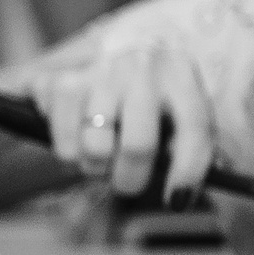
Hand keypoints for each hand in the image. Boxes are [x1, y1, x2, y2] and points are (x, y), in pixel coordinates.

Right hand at [21, 35, 217, 201]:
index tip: (175, 201)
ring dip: (96, 169)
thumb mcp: (178, 109)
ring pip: (96, 150)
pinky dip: (69, 156)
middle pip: (138, 146)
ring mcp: (98, 70)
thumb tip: (178, 196)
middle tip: (125, 182)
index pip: (193, 129)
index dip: (187, 173)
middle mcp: (141, 65)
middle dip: (130, 179)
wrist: (106, 53)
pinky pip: (64, 145)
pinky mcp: (60, 81)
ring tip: (100, 158)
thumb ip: (187, 147)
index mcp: (180, 72)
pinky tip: (77, 141)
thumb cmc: (148, 95)